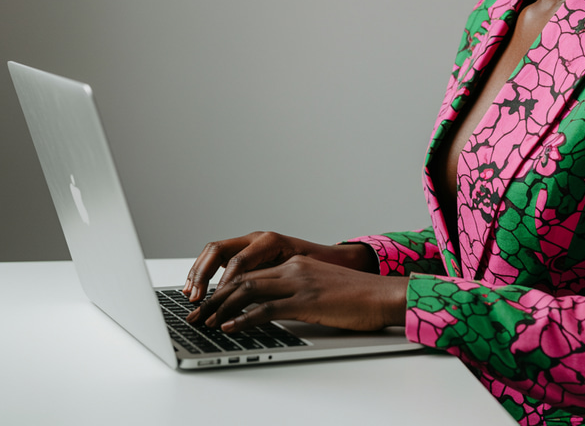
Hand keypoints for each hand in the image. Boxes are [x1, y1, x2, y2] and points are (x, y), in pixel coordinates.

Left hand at [186, 255, 408, 331]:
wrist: (382, 294)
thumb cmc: (356, 297)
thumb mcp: (320, 289)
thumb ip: (296, 293)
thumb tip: (271, 310)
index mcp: (296, 263)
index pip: (250, 273)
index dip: (225, 289)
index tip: (207, 304)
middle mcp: (293, 268)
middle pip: (243, 279)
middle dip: (214, 298)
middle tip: (195, 315)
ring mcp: (299, 283)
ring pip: (248, 290)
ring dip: (221, 308)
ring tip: (204, 322)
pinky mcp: (306, 301)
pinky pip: (266, 308)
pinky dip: (243, 319)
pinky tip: (230, 328)